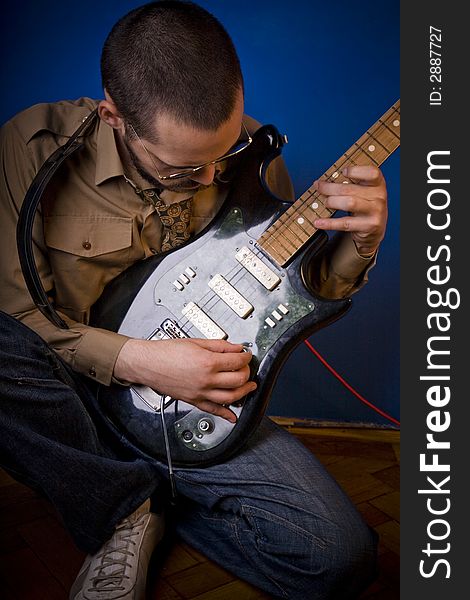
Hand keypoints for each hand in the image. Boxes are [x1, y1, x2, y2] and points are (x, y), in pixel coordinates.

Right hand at [114, 338, 256, 421]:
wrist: (147, 363)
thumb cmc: (165, 352)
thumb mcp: (196, 342)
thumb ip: (219, 345)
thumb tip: (235, 347)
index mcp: (208, 362)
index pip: (237, 361)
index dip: (246, 357)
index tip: (246, 354)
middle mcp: (206, 380)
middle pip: (238, 380)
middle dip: (247, 373)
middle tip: (247, 368)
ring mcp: (200, 393)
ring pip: (230, 398)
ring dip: (243, 393)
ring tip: (249, 387)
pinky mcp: (193, 400)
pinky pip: (213, 410)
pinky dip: (225, 414)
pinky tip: (232, 415)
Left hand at [312, 165, 387, 255]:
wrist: (374, 232)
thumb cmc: (365, 207)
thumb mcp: (364, 193)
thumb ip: (351, 185)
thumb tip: (326, 181)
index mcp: (378, 184)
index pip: (372, 173)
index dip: (356, 171)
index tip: (343, 172)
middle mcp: (379, 197)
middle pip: (351, 189)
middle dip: (331, 187)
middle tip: (319, 187)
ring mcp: (375, 212)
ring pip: (349, 203)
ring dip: (332, 202)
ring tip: (325, 203)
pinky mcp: (368, 226)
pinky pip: (345, 223)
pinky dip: (329, 223)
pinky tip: (319, 222)